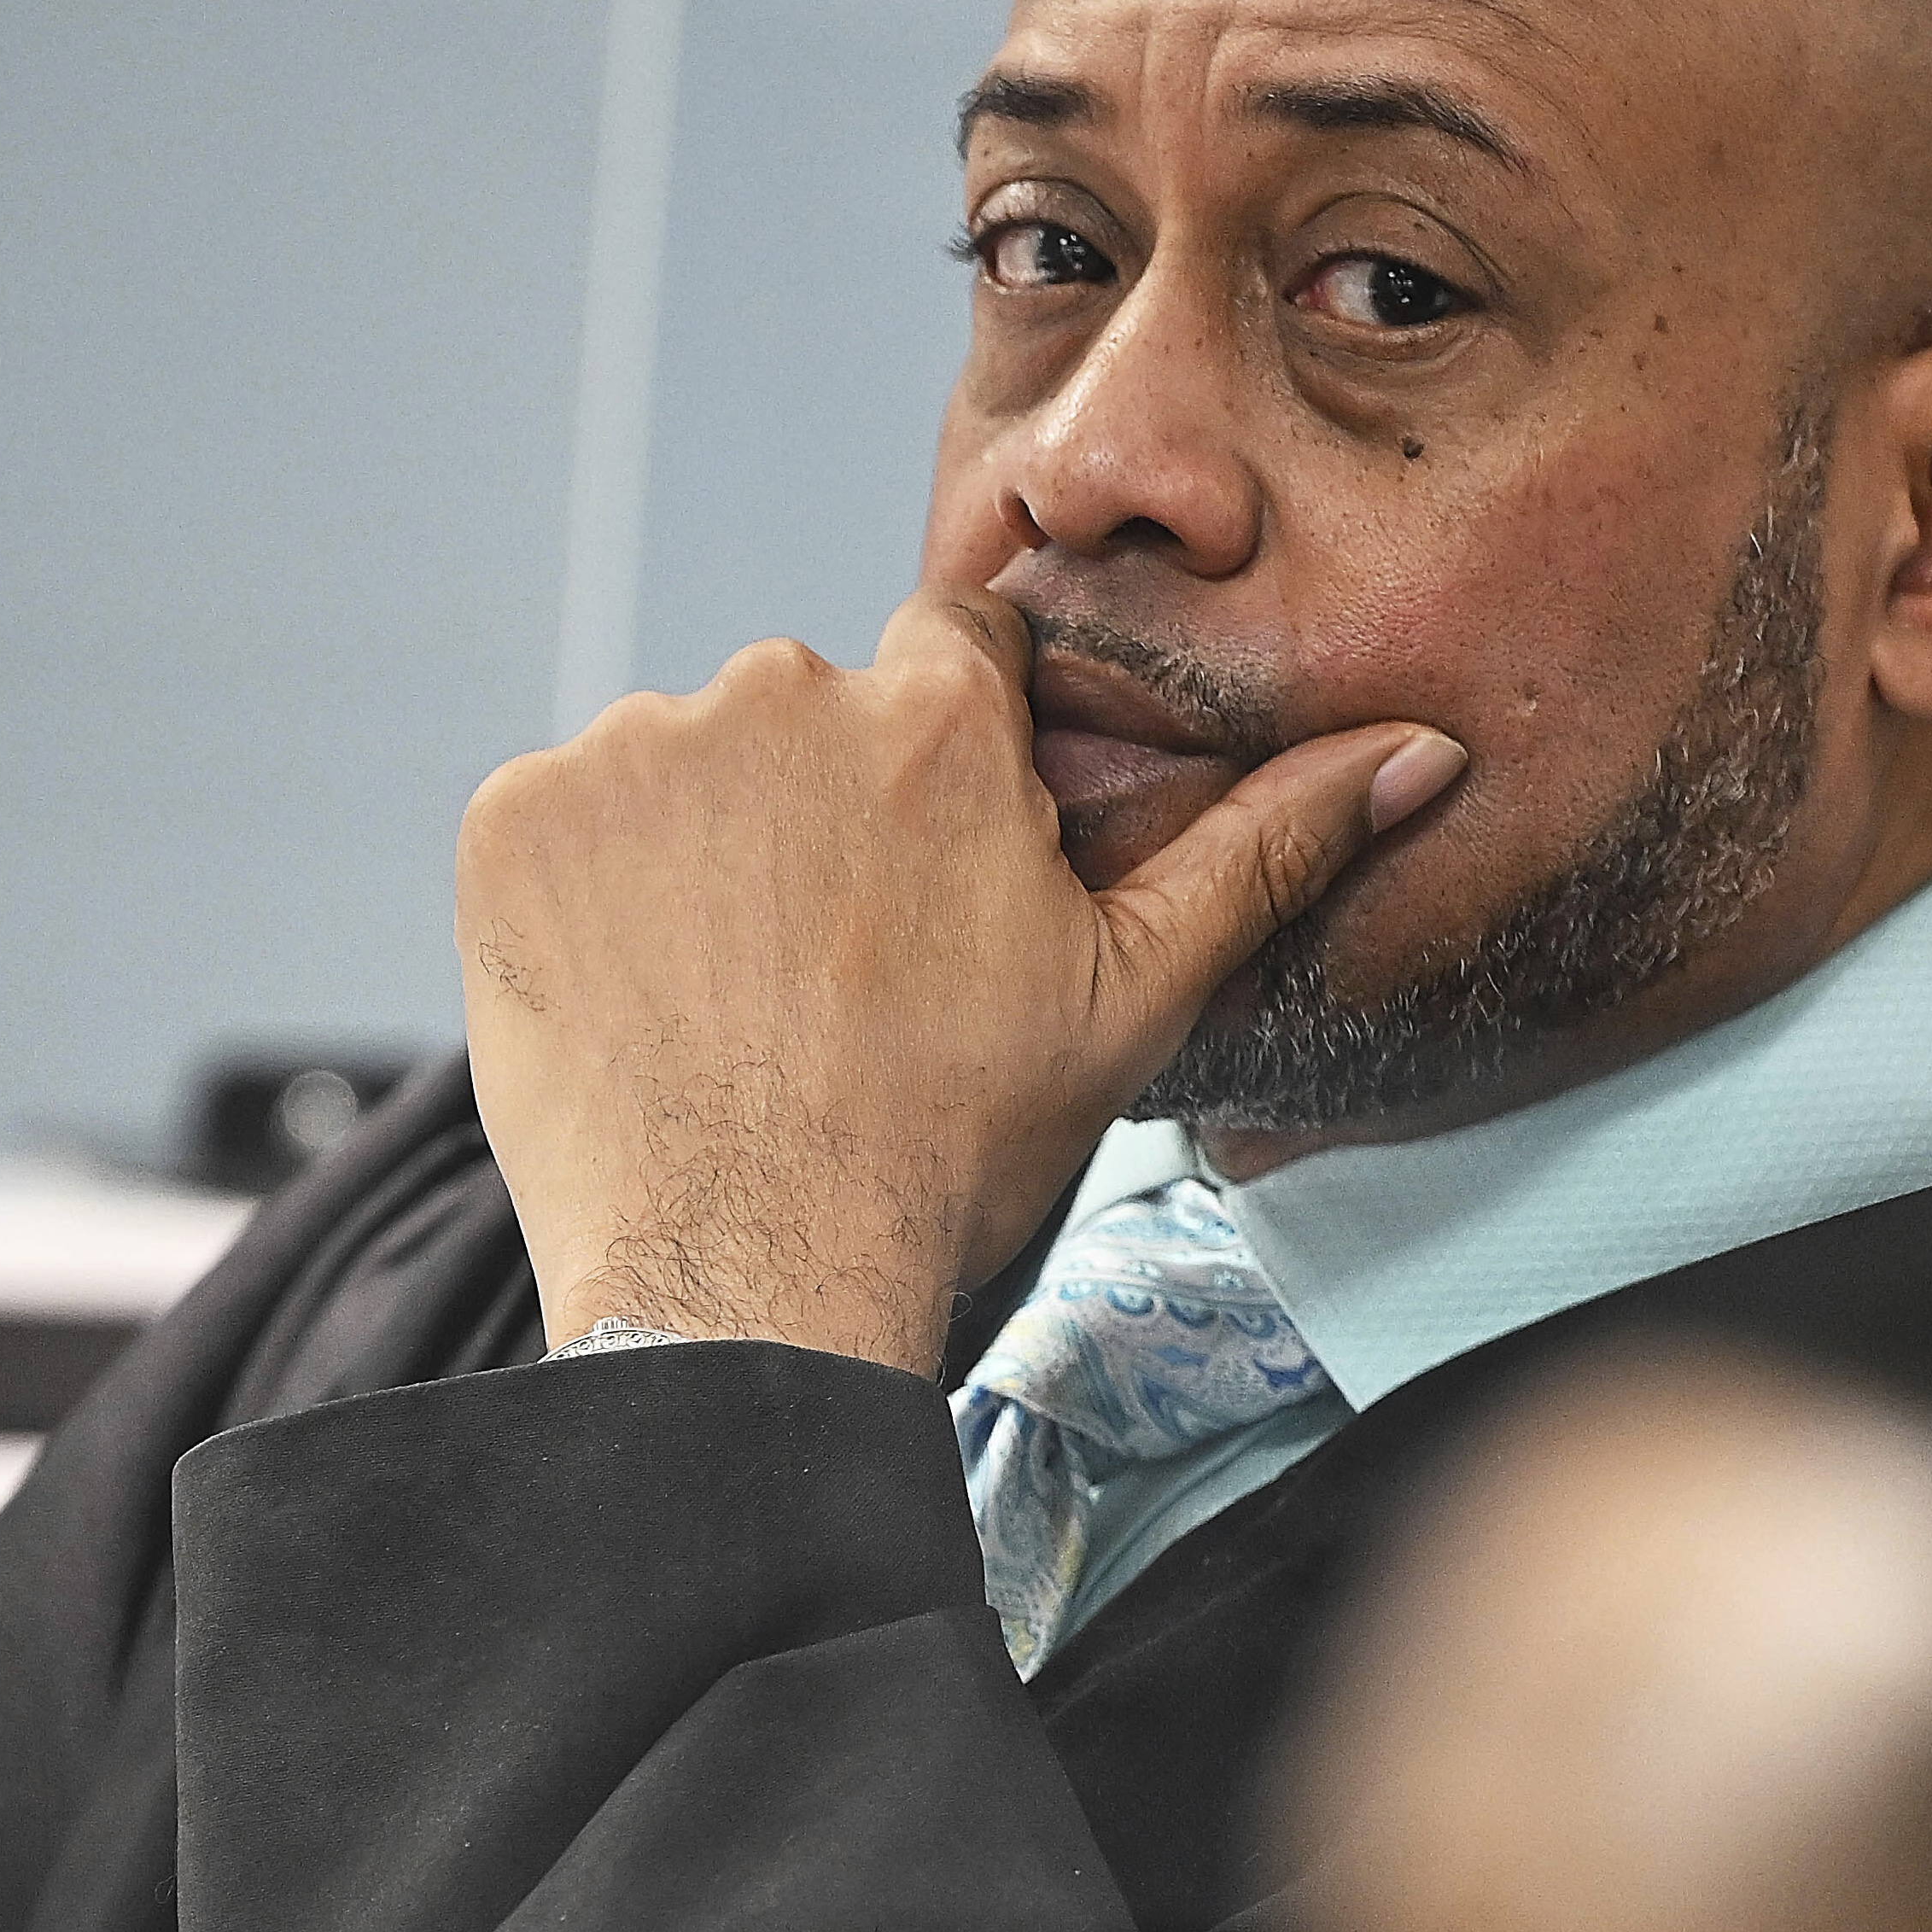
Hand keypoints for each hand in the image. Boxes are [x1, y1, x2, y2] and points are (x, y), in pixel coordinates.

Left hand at [458, 590, 1463, 1371]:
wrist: (749, 1279)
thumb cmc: (945, 1149)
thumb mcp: (1130, 993)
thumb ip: (1268, 847)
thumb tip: (1417, 753)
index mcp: (935, 716)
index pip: (953, 652)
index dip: (952, 758)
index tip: (933, 866)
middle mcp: (776, 694)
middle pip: (811, 711)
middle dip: (824, 812)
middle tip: (837, 972)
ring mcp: (628, 755)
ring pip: (683, 768)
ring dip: (703, 853)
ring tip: (735, 1002)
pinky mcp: (513, 823)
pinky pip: (562, 822)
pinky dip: (590, 897)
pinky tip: (644, 1002)